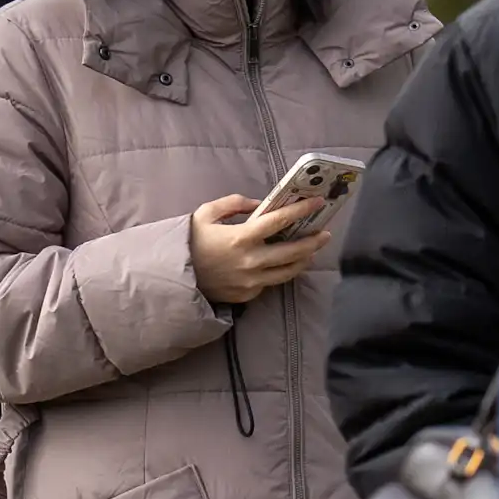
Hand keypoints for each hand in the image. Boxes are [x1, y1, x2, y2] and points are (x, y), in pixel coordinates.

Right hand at [189, 194, 329, 306]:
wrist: (173, 277)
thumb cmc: (189, 242)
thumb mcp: (205, 214)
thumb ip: (234, 204)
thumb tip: (259, 204)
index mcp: (240, 237)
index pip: (280, 221)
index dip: (301, 210)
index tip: (317, 203)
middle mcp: (250, 261)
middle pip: (293, 252)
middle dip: (313, 241)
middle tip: (325, 234)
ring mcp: (251, 281)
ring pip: (288, 272)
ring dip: (303, 260)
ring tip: (311, 250)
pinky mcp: (248, 295)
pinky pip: (270, 282)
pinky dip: (279, 272)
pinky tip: (285, 264)